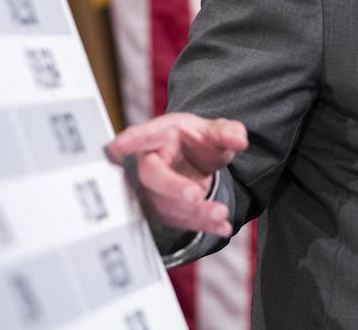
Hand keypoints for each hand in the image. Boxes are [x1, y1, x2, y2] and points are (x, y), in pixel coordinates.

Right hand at [105, 113, 246, 236]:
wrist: (195, 161)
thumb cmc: (196, 141)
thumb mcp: (214, 130)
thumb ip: (227, 132)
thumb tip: (239, 139)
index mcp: (159, 135)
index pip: (143, 136)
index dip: (130, 141)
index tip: (118, 146)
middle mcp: (151, 162)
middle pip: (151, 176)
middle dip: (172, 187)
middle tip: (195, 195)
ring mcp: (154, 190)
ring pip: (167, 205)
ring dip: (195, 213)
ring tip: (221, 213)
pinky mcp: (164, 210)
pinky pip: (180, 221)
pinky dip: (203, 225)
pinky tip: (221, 227)